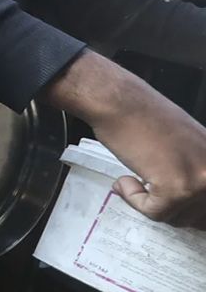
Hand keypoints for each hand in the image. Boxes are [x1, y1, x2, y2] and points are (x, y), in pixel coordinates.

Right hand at [48, 51, 205, 228]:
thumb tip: (193, 204)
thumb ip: (194, 170)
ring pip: (175, 215)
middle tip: (144, 188)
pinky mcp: (177, 189)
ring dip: (148, 202)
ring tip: (135, 178)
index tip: (162, 198)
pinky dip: (134, 199)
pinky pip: (155, 212)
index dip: (187, 207)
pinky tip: (126, 179)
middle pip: (196, 215)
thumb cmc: (143, 116)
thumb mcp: (186, 144)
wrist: (119, 101)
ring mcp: (200, 181)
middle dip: (167, 206)